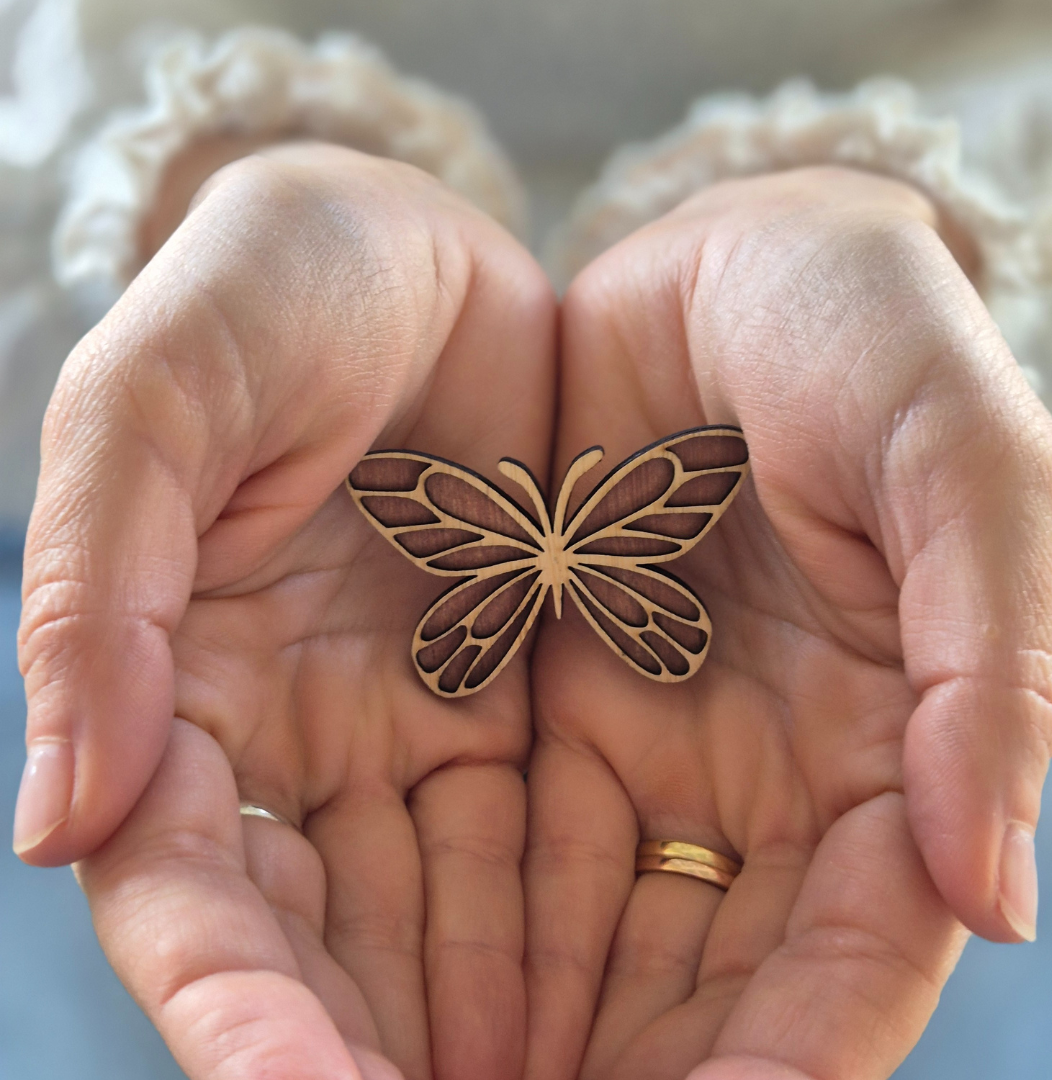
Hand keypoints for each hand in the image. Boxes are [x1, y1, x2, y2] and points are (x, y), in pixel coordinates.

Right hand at [16, 144, 555, 1079]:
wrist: (410, 249)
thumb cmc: (266, 295)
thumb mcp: (158, 405)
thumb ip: (102, 593)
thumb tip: (54, 813)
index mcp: (182, 686)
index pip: (194, 892)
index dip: (240, 1009)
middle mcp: (298, 738)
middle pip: (327, 947)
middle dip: (381, 1060)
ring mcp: (413, 726)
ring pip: (442, 925)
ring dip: (494, 1035)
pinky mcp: (518, 700)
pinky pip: (544, 845)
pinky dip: (572, 940)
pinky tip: (629, 1019)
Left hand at [524, 167, 1051, 1079]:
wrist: (726, 266)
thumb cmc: (867, 338)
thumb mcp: (963, 466)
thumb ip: (989, 665)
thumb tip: (992, 895)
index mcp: (887, 739)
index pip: (855, 948)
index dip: (794, 1053)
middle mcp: (769, 772)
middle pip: (716, 980)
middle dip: (641, 1074)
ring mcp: (655, 740)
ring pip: (606, 941)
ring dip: (536, 1039)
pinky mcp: (552, 698)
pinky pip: (514, 849)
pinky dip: (475, 937)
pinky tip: (406, 1003)